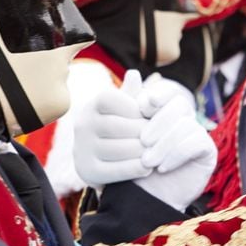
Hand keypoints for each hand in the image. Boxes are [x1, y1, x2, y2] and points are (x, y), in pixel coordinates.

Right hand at [72, 70, 150, 188]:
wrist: (96, 160)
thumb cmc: (118, 126)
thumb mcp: (122, 108)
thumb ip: (130, 93)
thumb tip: (134, 74)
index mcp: (92, 105)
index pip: (114, 99)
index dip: (136, 108)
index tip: (150, 116)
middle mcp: (83, 125)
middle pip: (122, 126)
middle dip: (146, 132)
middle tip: (163, 137)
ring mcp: (83, 149)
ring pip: (121, 149)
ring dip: (144, 152)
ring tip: (158, 152)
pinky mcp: (88, 171)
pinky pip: (116, 170)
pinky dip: (136, 169)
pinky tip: (149, 167)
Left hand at [133, 74, 215, 210]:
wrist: (143, 199)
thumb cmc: (132, 165)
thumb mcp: (126, 134)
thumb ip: (129, 105)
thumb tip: (133, 73)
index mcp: (165, 111)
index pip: (169, 91)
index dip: (157, 96)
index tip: (142, 108)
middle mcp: (185, 119)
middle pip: (179, 105)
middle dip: (158, 123)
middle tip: (142, 142)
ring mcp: (198, 134)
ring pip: (186, 124)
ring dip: (165, 143)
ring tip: (148, 161)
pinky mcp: (208, 151)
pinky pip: (197, 142)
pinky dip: (177, 154)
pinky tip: (162, 167)